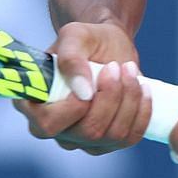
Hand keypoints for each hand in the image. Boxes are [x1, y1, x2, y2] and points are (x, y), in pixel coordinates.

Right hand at [11, 21, 152, 154]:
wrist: (108, 46)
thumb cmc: (86, 41)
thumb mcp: (74, 36)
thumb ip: (70, 58)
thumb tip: (83, 91)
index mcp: (35, 106)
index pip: (47, 125)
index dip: (72, 108)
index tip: (92, 78)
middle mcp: (57, 130)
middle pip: (88, 132)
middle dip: (109, 97)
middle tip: (115, 66)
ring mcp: (84, 140)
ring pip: (113, 135)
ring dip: (128, 99)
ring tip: (128, 69)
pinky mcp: (109, 142)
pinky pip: (131, 137)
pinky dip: (142, 111)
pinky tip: (142, 87)